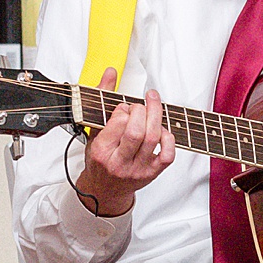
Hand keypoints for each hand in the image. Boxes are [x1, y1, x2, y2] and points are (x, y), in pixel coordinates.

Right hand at [73, 68, 170, 215]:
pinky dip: (169, 138)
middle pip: (137, 131)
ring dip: (157, 116)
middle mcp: (119, 163)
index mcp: (101, 152)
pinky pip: (167, 155)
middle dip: (143, 110)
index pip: (118, 123)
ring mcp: (137, 170)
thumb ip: (102, 98)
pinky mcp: (152, 173)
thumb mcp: (93, 130)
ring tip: (153, 104)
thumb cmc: (99, 159)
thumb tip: (111, 72)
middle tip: (140, 104)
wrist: (104, 190)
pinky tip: (162, 129)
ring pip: (153, 139)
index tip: (124, 108)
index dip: (124, 109)